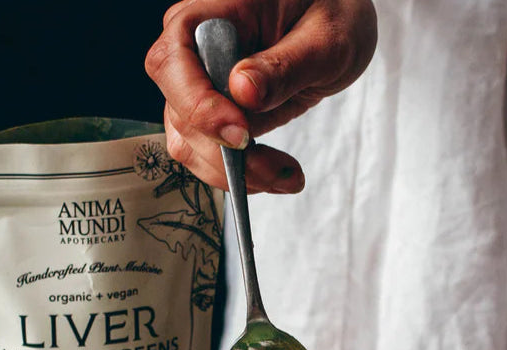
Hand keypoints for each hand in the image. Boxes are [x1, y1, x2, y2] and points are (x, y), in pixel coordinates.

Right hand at [146, 0, 376, 192]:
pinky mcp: (215, 114)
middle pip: (180, 113)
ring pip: (191, 143)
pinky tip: (280, 175)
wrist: (334, 28)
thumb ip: (283, 66)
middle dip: (226, 154)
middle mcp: (194, 50)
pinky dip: (243, 174)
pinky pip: (211, 154)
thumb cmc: (330, 16)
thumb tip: (242, 91)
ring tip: (288, 177)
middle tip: (280, 170)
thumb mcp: (323, 40)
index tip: (241, 134)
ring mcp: (200, 85)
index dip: (198, 105)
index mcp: (211, 14)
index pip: (172, 62)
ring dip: (236, 173)